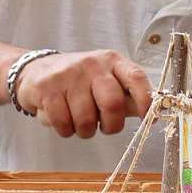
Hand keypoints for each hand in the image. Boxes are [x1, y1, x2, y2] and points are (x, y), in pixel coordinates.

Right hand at [16, 50, 151, 137]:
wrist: (35, 71)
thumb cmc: (79, 81)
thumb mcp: (105, 80)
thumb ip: (127, 96)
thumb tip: (155, 112)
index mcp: (112, 61)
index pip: (137, 78)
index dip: (146, 102)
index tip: (150, 120)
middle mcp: (92, 64)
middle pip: (112, 104)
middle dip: (111, 126)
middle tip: (105, 127)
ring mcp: (68, 75)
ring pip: (86, 120)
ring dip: (84, 131)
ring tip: (79, 120)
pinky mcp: (46, 88)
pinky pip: (63, 124)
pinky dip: (65, 130)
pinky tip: (62, 119)